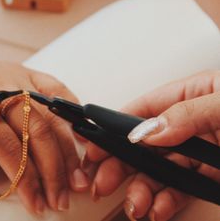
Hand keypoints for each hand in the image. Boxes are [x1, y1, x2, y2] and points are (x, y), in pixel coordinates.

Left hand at [0, 59, 89, 213]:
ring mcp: (18, 78)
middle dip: (53, 169)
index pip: (7, 144)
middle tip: (61, 198)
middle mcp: (0, 89)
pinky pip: (57, 89)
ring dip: (68, 150)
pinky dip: (72, 113)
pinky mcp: (29, 73)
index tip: (36, 202)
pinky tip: (81, 138)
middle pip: (36, 130)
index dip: (25, 177)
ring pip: (52, 115)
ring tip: (78, 180)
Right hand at [82, 70, 219, 220]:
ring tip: (135, 204)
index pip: (142, 110)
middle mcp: (190, 123)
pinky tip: (157, 208)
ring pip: (158, 170)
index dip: (114, 128)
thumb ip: (187, 113)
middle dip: (119, 165)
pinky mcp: (210, 175)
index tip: (94, 144)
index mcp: (191, 94)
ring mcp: (200, 151)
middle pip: (143, 145)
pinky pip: (180, 188)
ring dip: (141, 189)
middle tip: (102, 182)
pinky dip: (165, 201)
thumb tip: (147, 131)